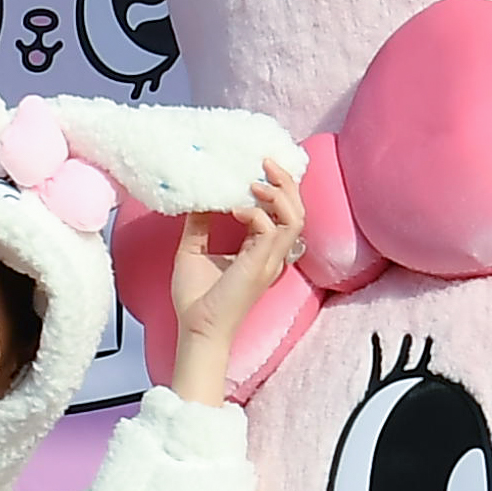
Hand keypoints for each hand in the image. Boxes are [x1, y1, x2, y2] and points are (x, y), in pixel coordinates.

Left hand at [168, 156, 305, 407]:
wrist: (197, 328)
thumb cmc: (197, 299)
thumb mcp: (193, 250)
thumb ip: (199, 224)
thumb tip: (196, 197)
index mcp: (260, 250)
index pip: (282, 212)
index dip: (277, 188)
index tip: (257, 167)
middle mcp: (271, 254)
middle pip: (298, 210)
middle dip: (286, 182)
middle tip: (266, 161)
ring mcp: (270, 260)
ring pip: (296, 217)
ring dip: (278, 194)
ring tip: (255, 181)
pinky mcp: (261, 265)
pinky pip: (274, 229)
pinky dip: (257, 213)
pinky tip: (234, 208)